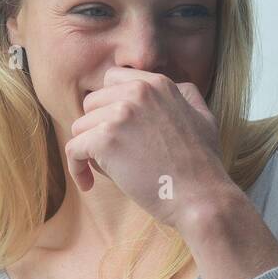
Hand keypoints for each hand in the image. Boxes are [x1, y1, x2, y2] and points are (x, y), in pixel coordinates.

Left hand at [65, 67, 232, 228]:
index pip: (112, 80)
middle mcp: (137, 92)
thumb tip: (177, 87)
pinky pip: (73, 149)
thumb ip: (187, 96)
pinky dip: (76, 169)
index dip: (108, 105)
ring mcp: (120, 114)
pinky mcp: (106, 140)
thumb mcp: (203, 117)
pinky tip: (87, 184)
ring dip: (87, 150)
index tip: (113, 130)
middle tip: (110, 155)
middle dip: (95, 128)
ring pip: (79, 127)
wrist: (201, 198)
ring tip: (106, 172)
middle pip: (91, 103)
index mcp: (157, 84)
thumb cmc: (204, 166)